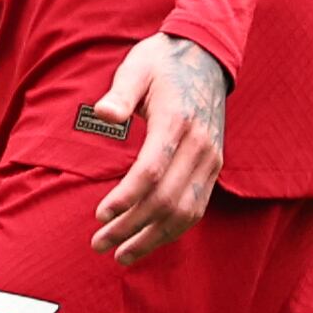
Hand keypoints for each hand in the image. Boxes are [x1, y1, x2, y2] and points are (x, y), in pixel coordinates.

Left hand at [87, 32, 227, 263]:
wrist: (205, 57)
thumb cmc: (161, 63)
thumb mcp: (136, 67)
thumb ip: (120, 93)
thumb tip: (103, 112)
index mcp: (176, 121)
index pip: (152, 170)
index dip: (126, 197)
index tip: (100, 216)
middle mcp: (199, 145)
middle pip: (166, 198)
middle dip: (131, 227)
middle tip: (98, 244)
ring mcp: (211, 159)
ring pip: (185, 211)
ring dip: (153, 238)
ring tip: (121, 255)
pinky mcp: (214, 167)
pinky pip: (197, 207)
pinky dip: (173, 230)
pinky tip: (148, 241)